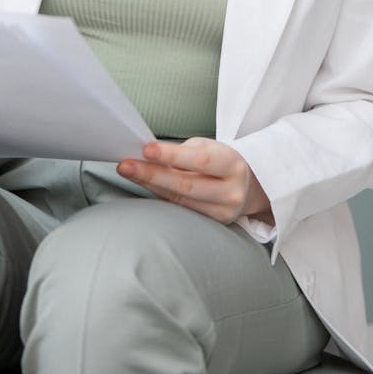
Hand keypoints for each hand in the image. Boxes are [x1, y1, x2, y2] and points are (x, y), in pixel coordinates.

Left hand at [117, 137, 272, 224]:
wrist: (247, 186)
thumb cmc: (220, 161)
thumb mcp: (209, 148)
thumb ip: (183, 153)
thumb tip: (147, 155)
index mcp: (233, 165)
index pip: (200, 161)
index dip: (172, 156)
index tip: (146, 149)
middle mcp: (231, 192)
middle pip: (186, 186)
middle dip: (152, 174)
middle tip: (125, 165)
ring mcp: (223, 212)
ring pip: (179, 200)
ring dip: (149, 185)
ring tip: (128, 172)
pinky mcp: (212, 224)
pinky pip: (180, 209)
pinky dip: (159, 195)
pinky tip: (143, 185)